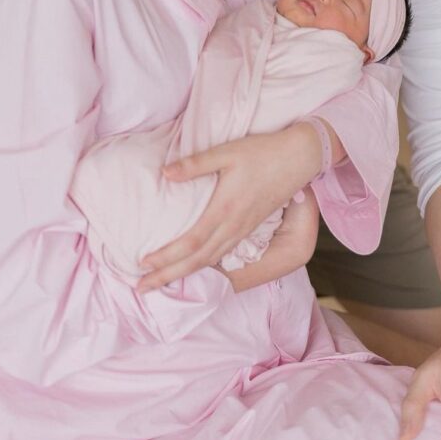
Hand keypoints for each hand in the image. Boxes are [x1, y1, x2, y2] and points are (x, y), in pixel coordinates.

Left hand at [137, 124, 321, 291]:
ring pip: (211, 260)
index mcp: (225, 208)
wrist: (299, 158)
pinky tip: (195, 265)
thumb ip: (195, 164)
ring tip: (162, 282)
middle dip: (168, 276)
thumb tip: (165, 173)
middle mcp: (234, 225)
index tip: (143, 264)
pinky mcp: (251, 227)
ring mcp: (244, 229)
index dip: (167, 256)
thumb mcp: (227, 152)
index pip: (191, 242)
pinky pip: (223, 254)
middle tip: (141, 288)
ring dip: (185, 274)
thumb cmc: (262, 151)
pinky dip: (204, 265)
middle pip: (198, 260)